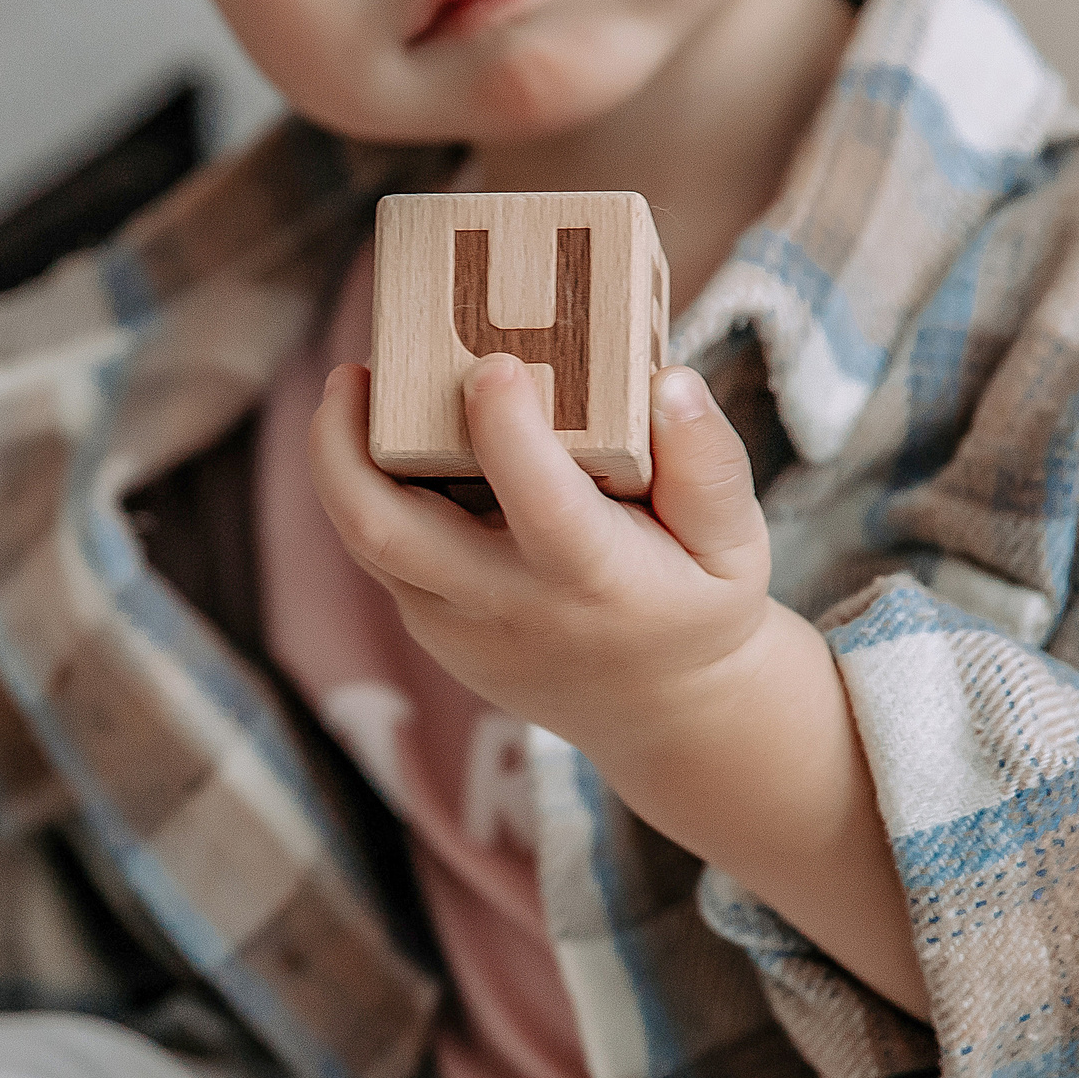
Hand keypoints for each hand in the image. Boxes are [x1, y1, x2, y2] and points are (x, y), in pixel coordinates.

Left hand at [313, 354, 929, 1014]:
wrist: (662, 714)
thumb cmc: (696, 603)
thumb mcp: (736, 545)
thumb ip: (709, 465)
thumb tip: (668, 381)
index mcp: (596, 579)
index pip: (539, 503)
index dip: (507, 431)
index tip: (494, 363)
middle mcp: (512, 607)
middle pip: (388, 532)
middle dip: (347, 446)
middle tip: (356, 369)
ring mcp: (459, 627)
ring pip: (366, 543)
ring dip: (342, 462)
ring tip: (357, 387)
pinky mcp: (433, 628)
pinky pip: (383, 553)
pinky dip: (371, 488)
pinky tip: (393, 433)